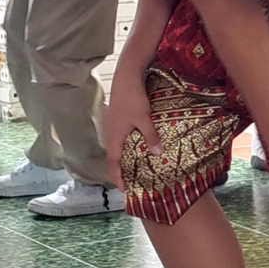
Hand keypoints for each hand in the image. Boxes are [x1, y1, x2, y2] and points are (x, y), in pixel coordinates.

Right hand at [103, 65, 161, 190]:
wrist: (125, 77)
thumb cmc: (133, 98)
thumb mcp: (144, 118)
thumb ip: (150, 136)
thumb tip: (158, 154)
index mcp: (114, 136)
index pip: (113, 162)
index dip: (117, 177)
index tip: (123, 190)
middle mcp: (110, 133)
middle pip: (112, 157)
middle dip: (119, 171)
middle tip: (128, 183)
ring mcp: (111, 126)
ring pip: (114, 148)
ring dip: (121, 160)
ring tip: (131, 169)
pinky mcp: (116, 119)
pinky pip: (117, 140)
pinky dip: (123, 149)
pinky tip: (133, 149)